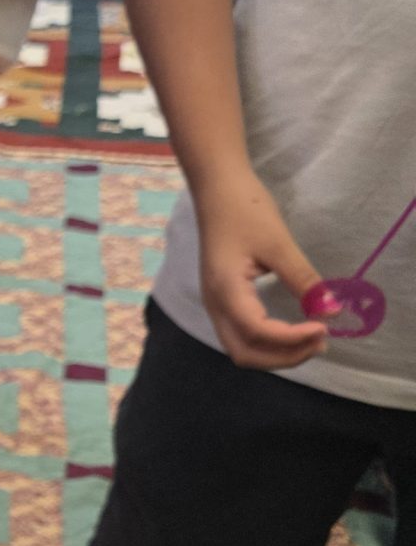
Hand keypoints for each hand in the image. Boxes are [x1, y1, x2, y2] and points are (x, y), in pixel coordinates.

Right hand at [194, 168, 326, 369]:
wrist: (217, 189)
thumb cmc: (245, 209)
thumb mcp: (279, 243)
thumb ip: (303, 280)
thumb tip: (331, 310)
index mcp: (226, 290)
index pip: (258, 332)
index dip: (293, 338)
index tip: (324, 327)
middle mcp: (215, 305)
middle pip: (246, 353)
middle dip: (284, 356)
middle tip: (320, 341)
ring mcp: (215, 304)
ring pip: (242, 348)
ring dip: (276, 353)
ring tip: (310, 340)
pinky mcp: (222, 299)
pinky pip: (242, 335)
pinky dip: (268, 342)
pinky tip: (291, 330)